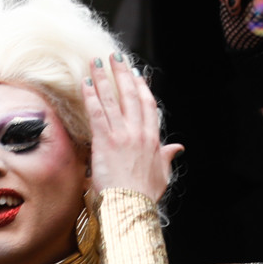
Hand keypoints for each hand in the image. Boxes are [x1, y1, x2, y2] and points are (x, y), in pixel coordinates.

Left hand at [83, 55, 180, 202]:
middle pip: (131, 95)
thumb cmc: (145, 195)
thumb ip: (167, 158)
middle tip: (115, 57)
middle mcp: (138, 132)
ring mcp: (122, 135)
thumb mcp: (162, 176)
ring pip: (112, 99)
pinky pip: (97, 112)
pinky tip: (84, 83)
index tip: (136, 74)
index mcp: (153, 140)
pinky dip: (91, 96)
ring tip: (96, 62)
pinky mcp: (105, 141)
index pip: (148, 105)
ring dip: (103, 78)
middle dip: (122, 74)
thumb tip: (177, 148)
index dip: (141, 87)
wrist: (132, 207)